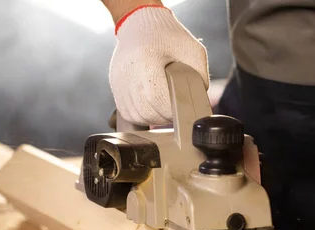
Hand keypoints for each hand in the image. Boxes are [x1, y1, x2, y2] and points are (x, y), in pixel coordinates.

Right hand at [109, 5, 208, 125]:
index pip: (158, 99)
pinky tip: (153, 107)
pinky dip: (142, 115)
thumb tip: (198, 102)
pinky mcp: (116, 87)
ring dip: (153, 118)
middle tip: (175, 109)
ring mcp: (119, 82)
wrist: (142, 25)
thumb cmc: (170, 37)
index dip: (173, 110)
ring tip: (164, 107)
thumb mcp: (194, 52)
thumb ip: (199, 78)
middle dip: (165, 116)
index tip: (181, 106)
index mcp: (148, 61)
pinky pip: (128, 112)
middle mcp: (129, 73)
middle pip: (147, 112)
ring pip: (137, 116)